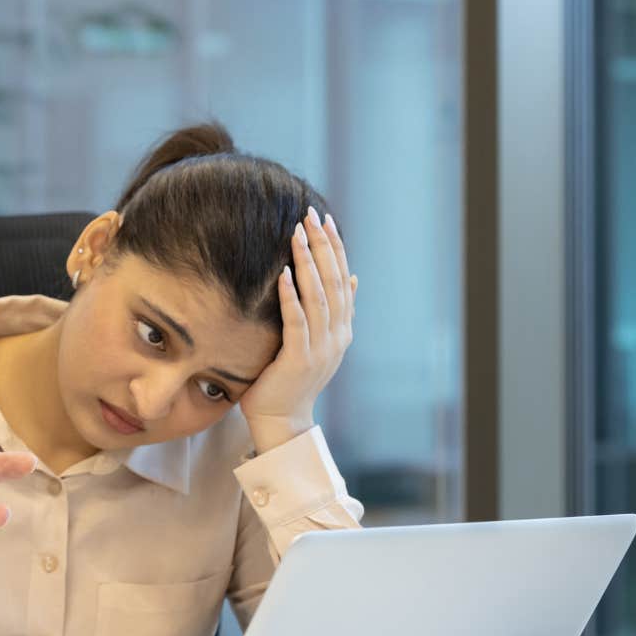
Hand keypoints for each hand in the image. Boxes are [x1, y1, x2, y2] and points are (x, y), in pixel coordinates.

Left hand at [238, 208, 356, 453]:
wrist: (282, 419)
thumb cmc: (290, 377)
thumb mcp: (317, 339)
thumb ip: (333, 310)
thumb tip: (353, 278)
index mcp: (342, 328)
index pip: (341, 278)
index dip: (334, 248)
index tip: (324, 220)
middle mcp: (337, 335)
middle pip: (333, 281)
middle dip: (322, 247)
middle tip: (311, 216)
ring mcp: (321, 348)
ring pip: (318, 297)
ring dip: (308, 264)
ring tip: (298, 236)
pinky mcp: (299, 359)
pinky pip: (297, 322)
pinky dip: (291, 297)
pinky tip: (283, 274)